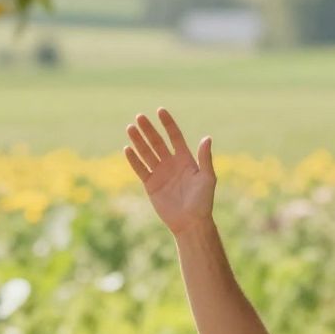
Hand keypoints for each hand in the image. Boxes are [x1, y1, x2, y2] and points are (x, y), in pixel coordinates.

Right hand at [124, 109, 215, 232]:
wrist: (191, 222)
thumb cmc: (203, 201)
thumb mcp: (207, 178)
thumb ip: (205, 158)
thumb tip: (207, 138)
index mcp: (185, 159)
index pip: (174, 136)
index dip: (168, 124)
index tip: (160, 111)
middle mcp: (171, 163)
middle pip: (157, 142)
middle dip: (148, 130)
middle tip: (139, 117)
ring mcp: (160, 173)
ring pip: (147, 153)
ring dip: (138, 141)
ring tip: (130, 128)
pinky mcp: (151, 185)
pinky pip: (140, 169)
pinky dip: (134, 160)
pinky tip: (127, 149)